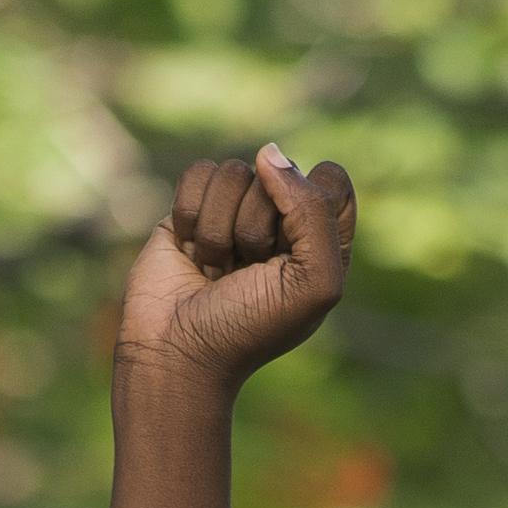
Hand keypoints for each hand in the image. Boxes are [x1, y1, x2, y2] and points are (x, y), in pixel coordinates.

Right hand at [114, 145, 354, 395]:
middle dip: (256, 227)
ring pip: (234, 171)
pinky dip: (189, 215)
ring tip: (215, 270)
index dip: (310, 206)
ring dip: (219, 229)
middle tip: (246, 272)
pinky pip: (197, 174)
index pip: (331, 181)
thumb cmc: (249, 329)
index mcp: (322, 239)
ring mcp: (233, 212)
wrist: (176, 353)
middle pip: (279, 174)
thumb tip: (268, 154)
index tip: (291, 251)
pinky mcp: (192, 209)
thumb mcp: (314, 283)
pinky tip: (188, 252)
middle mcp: (281, 221)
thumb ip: (313, 212)